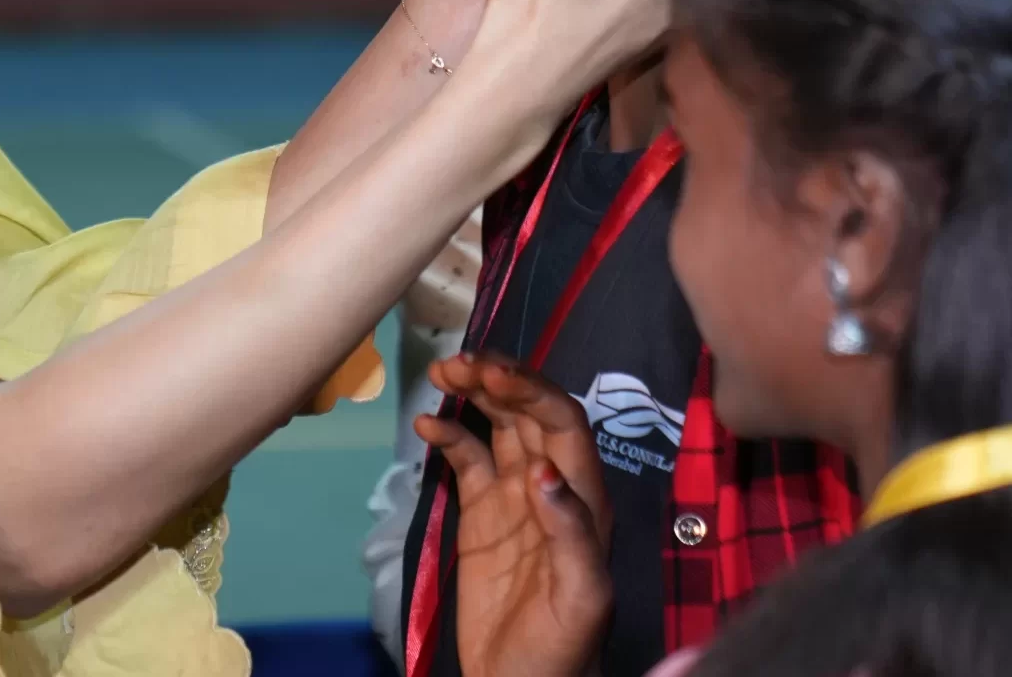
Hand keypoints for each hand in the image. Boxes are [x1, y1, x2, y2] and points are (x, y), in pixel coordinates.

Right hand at [415, 353, 612, 676]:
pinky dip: (448, 435)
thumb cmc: (563, 649)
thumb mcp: (581, 597)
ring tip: (441, 374)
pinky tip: (426, 425)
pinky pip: (466, 459)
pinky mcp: (481, 514)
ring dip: (473, 393)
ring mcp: (514, 497)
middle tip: (457, 364)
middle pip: (529, 413)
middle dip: (498, 379)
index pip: (564, 423)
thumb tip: (546, 472)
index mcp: (585, 500)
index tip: (492, 376)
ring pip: (498, 426)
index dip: (532, 391)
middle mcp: (552, 487)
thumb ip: (573, 533)